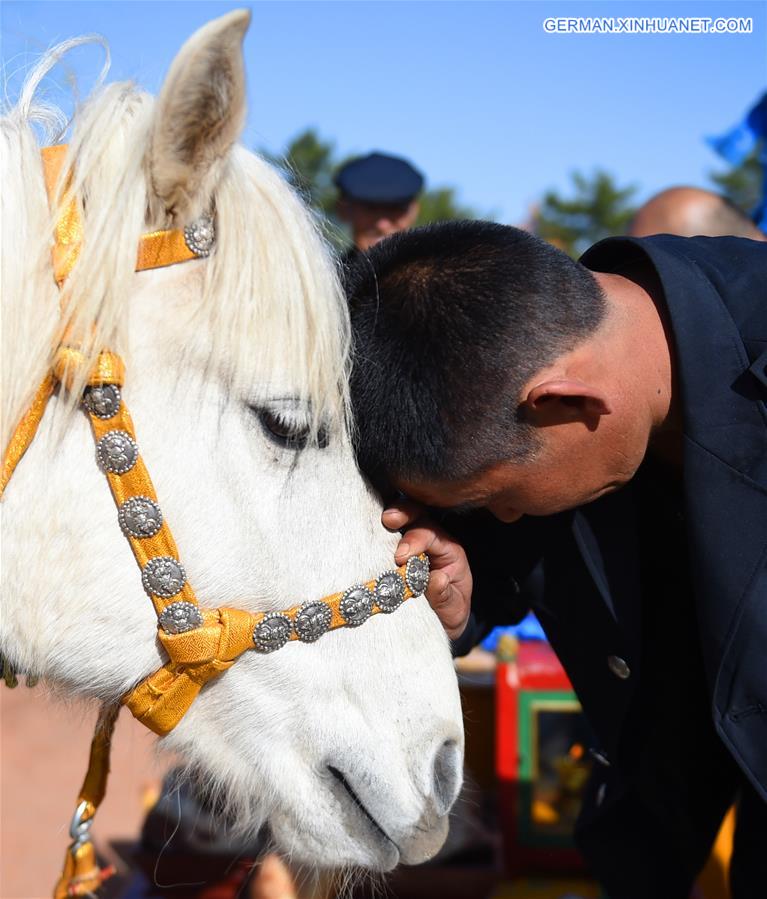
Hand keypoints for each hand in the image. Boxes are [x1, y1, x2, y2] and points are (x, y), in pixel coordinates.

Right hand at [383, 500, 472, 639]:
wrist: (441, 622)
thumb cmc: (448, 612)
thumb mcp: (452, 609)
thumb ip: (445, 596)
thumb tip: (436, 579)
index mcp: (448, 552)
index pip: (432, 535)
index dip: (416, 540)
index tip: (400, 556)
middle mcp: (431, 542)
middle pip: (419, 516)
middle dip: (404, 514)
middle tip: (388, 520)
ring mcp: (412, 543)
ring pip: (403, 519)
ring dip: (389, 516)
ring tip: (375, 520)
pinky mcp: (395, 549)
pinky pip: (388, 532)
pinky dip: (378, 527)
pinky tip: (367, 528)